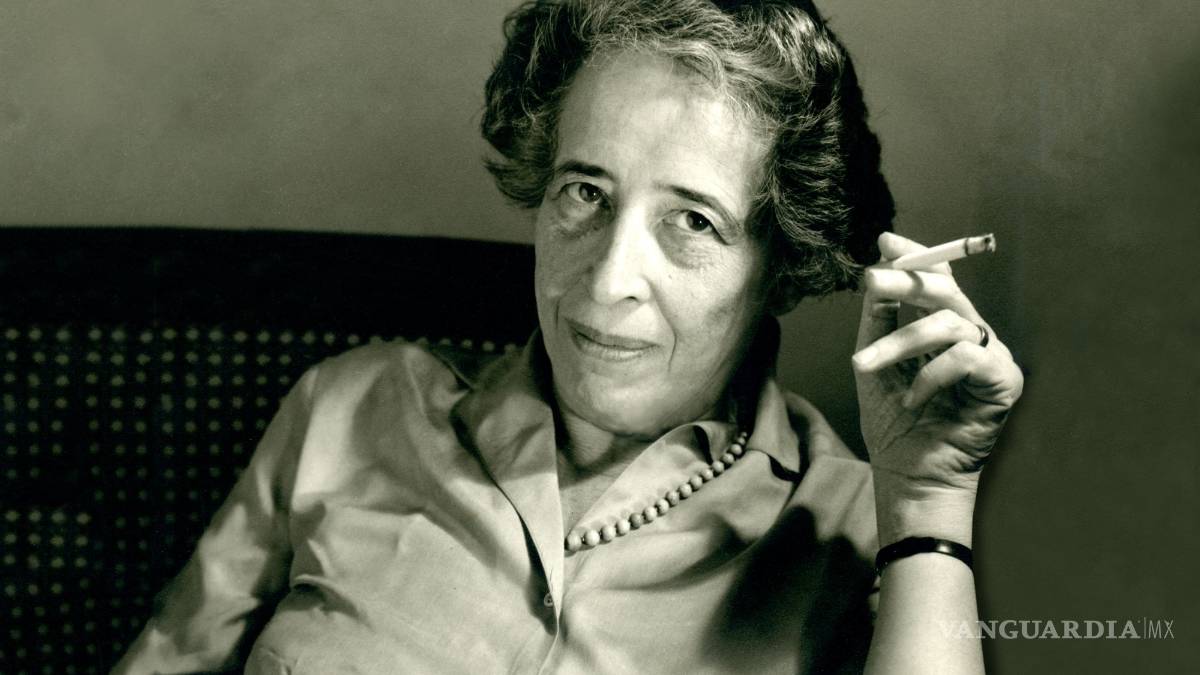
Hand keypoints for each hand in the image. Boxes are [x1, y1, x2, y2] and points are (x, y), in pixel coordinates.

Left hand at [853, 232, 1023, 544]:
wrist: (909, 474)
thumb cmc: (893, 423)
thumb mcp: (874, 362)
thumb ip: (878, 320)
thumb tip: (876, 274)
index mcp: (943, 329)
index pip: (939, 280)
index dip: (917, 256)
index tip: (886, 242)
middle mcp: (972, 336)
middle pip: (947, 291)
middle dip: (906, 280)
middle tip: (872, 280)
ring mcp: (992, 357)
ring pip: (948, 323)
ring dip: (899, 342)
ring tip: (865, 366)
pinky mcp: (1005, 381)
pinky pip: (964, 357)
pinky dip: (929, 374)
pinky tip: (911, 399)